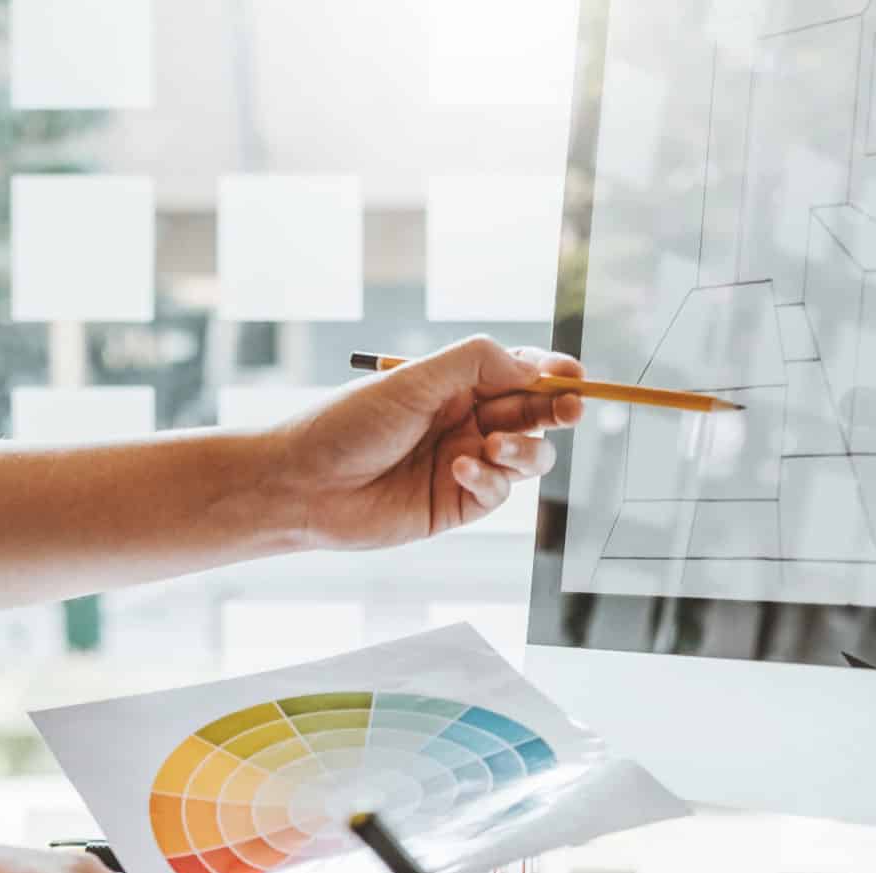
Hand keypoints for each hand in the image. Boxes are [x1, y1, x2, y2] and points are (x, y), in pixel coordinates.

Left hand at [274, 336, 584, 550]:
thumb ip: (476, 364)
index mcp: (454, 384)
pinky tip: (460, 470)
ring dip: (524, 449)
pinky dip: (489, 479)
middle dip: (555, 410)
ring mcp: (464, 465)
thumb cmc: (348, 423)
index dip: (551, 374)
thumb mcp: (415, 380)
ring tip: (494, 446)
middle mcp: (465, 422)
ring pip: (526, 457)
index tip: (572, 375)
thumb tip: (534, 369)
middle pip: (532, 414)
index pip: (519, 373)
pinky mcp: (456, 505)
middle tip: (569, 408)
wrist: (303, 484)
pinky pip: (497, 491)